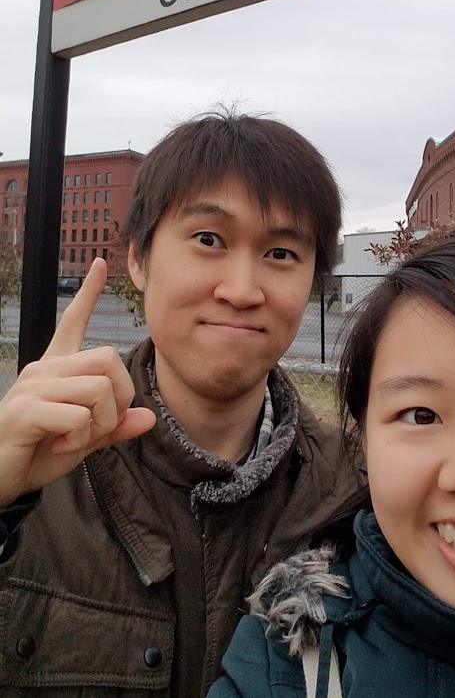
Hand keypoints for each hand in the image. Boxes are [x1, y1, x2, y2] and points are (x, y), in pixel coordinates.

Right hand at [0, 257, 154, 507]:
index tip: (99, 264)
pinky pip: (78, 416)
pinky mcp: (24, 409)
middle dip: (119, 398)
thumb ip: (114, 428)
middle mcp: (43, 369)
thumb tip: (149, 418)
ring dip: (101, 423)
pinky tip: (58, 447)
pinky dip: (80, 438)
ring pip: (97, 388)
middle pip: (107, 359)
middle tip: (100, 427)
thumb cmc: (37, 455)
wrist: (0, 481)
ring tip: (76, 440)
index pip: (72, 322)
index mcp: (56, 370)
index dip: (87, 294)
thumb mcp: (84, 441)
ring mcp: (32, 387)